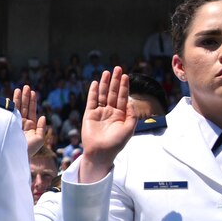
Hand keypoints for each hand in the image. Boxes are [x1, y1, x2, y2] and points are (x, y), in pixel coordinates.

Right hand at [13, 85, 46, 153]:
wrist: (15, 156)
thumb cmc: (28, 150)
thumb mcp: (39, 140)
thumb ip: (42, 128)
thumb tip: (43, 116)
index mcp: (30, 127)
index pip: (32, 112)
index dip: (32, 102)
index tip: (33, 92)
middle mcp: (22, 124)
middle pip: (24, 108)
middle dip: (25, 97)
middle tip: (26, 86)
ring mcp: (15, 124)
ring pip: (17, 109)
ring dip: (18, 98)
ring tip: (19, 89)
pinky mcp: (8, 125)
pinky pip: (9, 113)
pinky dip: (10, 106)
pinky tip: (11, 99)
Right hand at [77, 67, 135, 183]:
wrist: (101, 152)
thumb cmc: (116, 143)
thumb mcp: (129, 128)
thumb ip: (132, 114)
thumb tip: (131, 101)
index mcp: (121, 115)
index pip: (123, 97)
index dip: (125, 86)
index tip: (126, 76)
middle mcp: (110, 112)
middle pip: (114, 93)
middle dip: (116, 81)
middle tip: (118, 68)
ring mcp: (100, 112)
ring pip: (103, 94)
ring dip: (105, 83)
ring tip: (107, 72)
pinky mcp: (89, 114)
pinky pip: (92, 100)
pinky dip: (93, 92)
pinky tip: (96, 83)